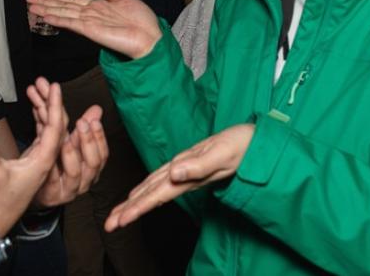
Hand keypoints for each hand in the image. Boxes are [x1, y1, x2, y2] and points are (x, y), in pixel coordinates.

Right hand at [0, 81, 66, 237]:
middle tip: (44, 81)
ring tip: (36, 85)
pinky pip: (42, 131)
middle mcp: (47, 157)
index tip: (55, 87)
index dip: (55, 106)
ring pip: (48, 126)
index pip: (55, 129)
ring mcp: (42, 156)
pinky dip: (39, 116)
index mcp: (43, 161)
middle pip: (55, 124)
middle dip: (49, 101)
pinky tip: (35, 102)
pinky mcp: (35, 156)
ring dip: (43, 106)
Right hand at [27, 0, 160, 59]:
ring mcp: (89, 23)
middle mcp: (90, 16)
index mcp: (97, 8)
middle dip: (46, 3)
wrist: (150, 37)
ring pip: (63, 14)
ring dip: (47, 10)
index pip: (72, 1)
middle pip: (63, 8)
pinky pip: (71, 23)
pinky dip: (58, 19)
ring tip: (31, 6)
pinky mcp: (91, 31)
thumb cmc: (141, 21)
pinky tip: (46, 16)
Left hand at [27, 77, 108, 206]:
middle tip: (81, 124)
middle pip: (93, 164)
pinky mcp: (52, 195)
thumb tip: (96, 110)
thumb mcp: (69, 143)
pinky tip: (49, 156)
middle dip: (88, 141)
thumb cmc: (54, 166)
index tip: (92, 120)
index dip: (99, 137)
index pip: (102, 154)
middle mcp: (84, 181)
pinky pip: (53, 181)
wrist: (34, 188)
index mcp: (90, 169)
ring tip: (66, 140)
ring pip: (75, 173)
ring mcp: (68, 190)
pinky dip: (52, 167)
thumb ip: (82, 128)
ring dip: (71, 154)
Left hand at [105, 123, 253, 231]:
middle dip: (130, 210)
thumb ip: (199, 165)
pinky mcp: (190, 164)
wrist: (259, 144)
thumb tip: (174, 173)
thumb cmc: (243, 146)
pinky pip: (164, 179)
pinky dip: (149, 187)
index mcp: (188, 177)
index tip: (119, 221)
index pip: (157, 195)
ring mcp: (187, 172)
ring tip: (119, 214)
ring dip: (136, 201)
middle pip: (152, 196)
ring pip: (156, 189)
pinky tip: (142, 192)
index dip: (137, 208)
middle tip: (110, 225)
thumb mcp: (221, 153)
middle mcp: (184, 177)